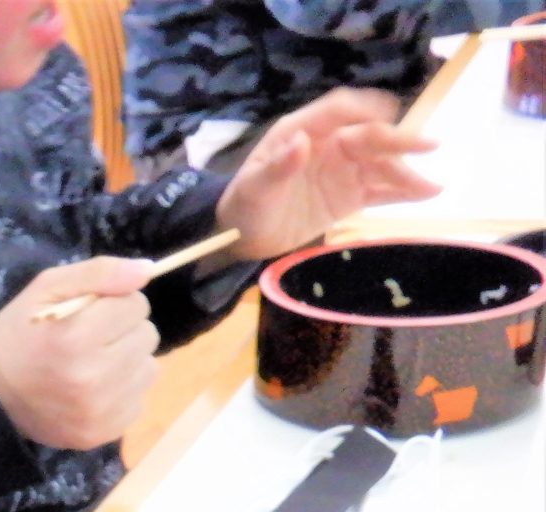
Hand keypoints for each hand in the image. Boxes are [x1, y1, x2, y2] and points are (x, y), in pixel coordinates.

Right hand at [0, 257, 159, 450]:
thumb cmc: (18, 335)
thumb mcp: (46, 289)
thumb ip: (98, 273)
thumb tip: (147, 271)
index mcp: (76, 337)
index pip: (137, 305)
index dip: (113, 304)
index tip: (90, 315)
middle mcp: (93, 377)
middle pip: (147, 337)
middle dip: (123, 332)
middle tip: (89, 342)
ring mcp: (100, 410)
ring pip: (149, 369)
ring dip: (126, 363)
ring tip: (92, 366)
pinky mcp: (103, 432)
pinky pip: (139, 401)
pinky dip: (121, 393)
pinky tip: (93, 391)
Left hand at [218, 88, 440, 259]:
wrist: (242, 239)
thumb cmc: (243, 206)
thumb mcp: (253, 188)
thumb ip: (277, 166)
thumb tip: (301, 142)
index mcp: (302, 131)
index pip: (337, 111)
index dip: (363, 109)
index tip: (387, 113)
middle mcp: (328, 144)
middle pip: (368, 136)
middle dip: (398, 140)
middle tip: (428, 145)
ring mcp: (342, 170)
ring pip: (380, 164)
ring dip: (406, 171)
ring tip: (432, 185)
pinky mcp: (349, 196)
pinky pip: (380, 190)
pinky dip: (403, 191)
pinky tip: (427, 193)